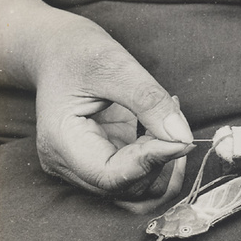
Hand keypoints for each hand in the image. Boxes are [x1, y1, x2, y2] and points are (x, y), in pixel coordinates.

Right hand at [0, 0, 193, 212]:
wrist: (57, 50)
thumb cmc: (77, 52)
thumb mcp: (114, 65)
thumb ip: (149, 101)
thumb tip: (182, 136)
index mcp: (62, 145)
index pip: (112, 177)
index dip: (152, 164)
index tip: (183, 140)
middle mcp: (71, 166)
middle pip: (128, 189)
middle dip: (162, 161)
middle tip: (176, 120)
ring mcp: (87, 167)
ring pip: (139, 190)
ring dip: (166, 164)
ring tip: (172, 123)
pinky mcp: (106, 161)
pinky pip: (140, 175)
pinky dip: (161, 159)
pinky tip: (165, 127)